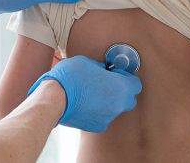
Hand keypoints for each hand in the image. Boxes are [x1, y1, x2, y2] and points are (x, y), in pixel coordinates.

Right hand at [27, 55, 142, 132]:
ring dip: (108, 101)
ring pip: (115, 108)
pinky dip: (97, 110)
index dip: (126, 77)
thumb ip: (101, 68)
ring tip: (91, 93)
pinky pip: (102, 116)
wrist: (54, 99)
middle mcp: (118, 105)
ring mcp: (107, 118)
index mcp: (120, 87)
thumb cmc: (71, 77)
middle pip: (129, 99)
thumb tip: (103, 71)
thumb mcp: (88, 62)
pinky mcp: (96, 126)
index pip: (136, 84)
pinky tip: (85, 103)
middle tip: (107, 83)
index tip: (115, 73)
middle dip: (122, 91)